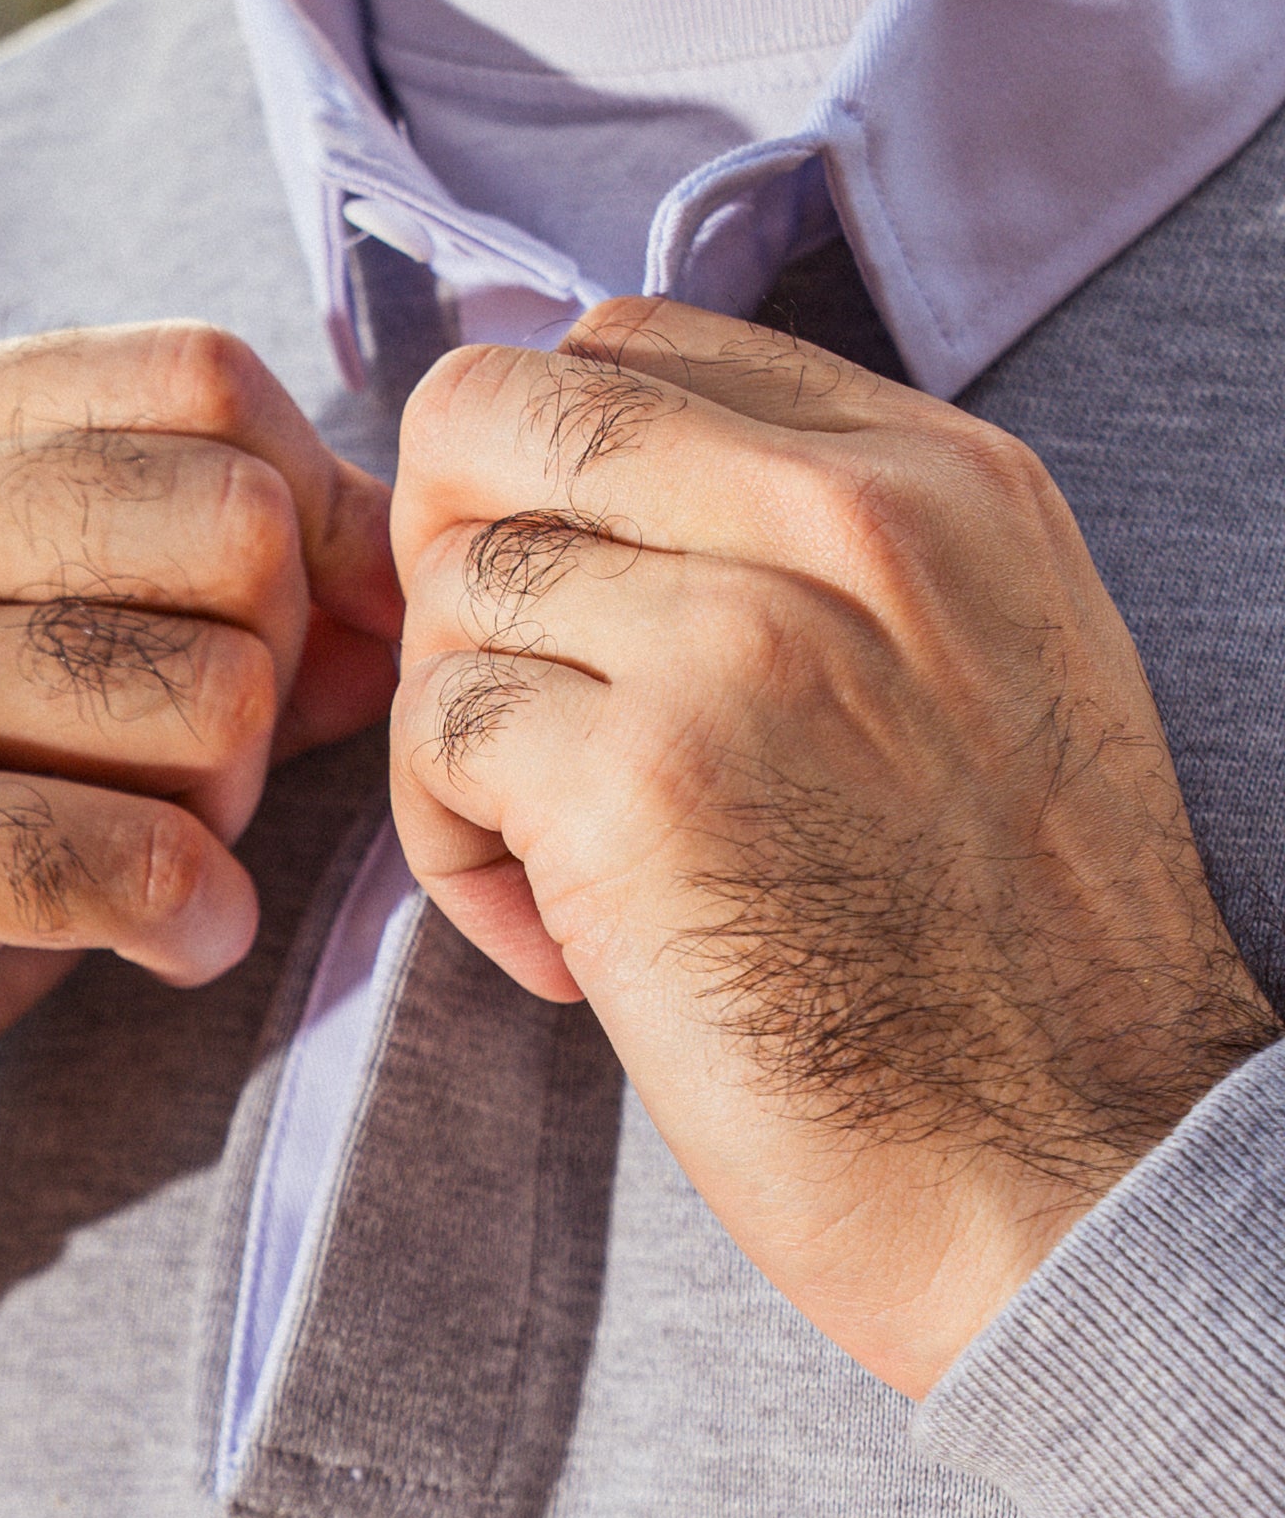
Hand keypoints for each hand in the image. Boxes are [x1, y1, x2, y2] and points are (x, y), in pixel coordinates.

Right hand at [0, 324, 400, 1271]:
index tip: (317, 639)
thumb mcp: (16, 678)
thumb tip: (407, 572)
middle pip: (229, 523)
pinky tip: (164, 953)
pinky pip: (148, 856)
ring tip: (144, 869)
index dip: (316, 511)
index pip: (196, 376)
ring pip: (213, 695)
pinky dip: (200, 926)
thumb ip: (200, 592)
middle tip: (200, 789)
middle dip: (274, 674)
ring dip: (231, 813)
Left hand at [389, 295, 1279, 1396]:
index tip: (573, 624)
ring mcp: (739, 636)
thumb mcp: (979, 671)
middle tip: (509, 721)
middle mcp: (842, 518)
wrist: (1079, 1170)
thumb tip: (595, 511)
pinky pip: (437, 733)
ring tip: (559, 870)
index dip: (539, 479)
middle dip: (447, 564)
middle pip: (494, 415)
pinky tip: (566, 955)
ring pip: (448, 586)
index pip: (629, 348)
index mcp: (933, 476)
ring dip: (459, 737)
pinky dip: (455, 853)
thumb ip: (821, 558)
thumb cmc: (1008, 969)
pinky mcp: (639, 779)